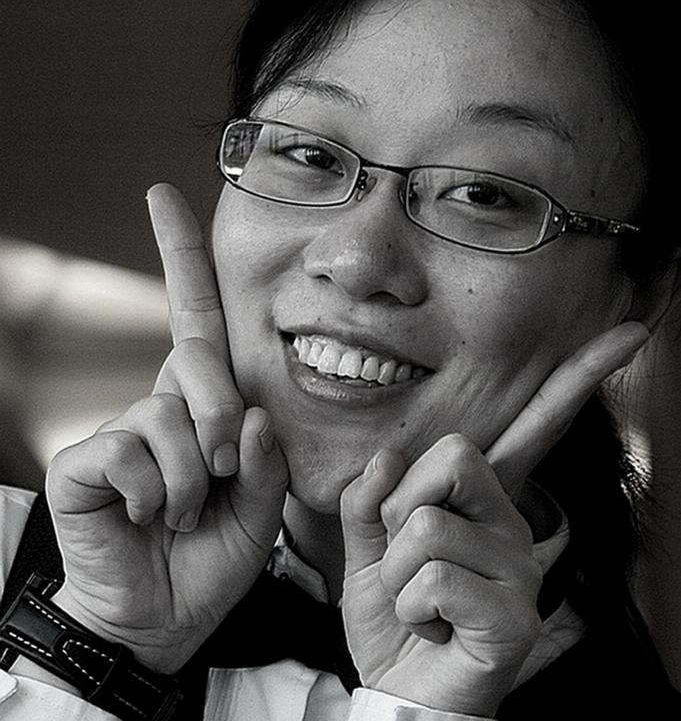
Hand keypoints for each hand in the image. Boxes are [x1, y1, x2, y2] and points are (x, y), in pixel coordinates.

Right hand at [46, 183, 288, 672]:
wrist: (162, 618)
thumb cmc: (213, 557)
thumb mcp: (262, 509)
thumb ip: (266, 461)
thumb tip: (249, 416)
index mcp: (202, 405)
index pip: (193, 317)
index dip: (179, 254)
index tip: (161, 194)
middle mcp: (159, 403)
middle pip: (198, 363)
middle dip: (223, 420)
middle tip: (225, 471)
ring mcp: (119, 428)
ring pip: (169, 416)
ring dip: (193, 477)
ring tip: (183, 510)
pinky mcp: (86, 459)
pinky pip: (131, 450)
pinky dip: (156, 493)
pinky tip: (148, 515)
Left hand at [341, 321, 648, 714]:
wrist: (396, 687)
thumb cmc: (391, 613)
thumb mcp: (366, 546)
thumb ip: (368, 498)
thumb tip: (390, 456)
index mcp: (482, 499)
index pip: (532, 428)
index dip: (579, 377)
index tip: (628, 333)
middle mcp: (513, 522)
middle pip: (454, 455)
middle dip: (401, 506)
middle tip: (406, 553)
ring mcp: (518, 567)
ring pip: (426, 526)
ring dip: (397, 572)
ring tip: (419, 600)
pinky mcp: (514, 614)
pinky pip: (435, 578)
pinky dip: (409, 605)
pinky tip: (432, 625)